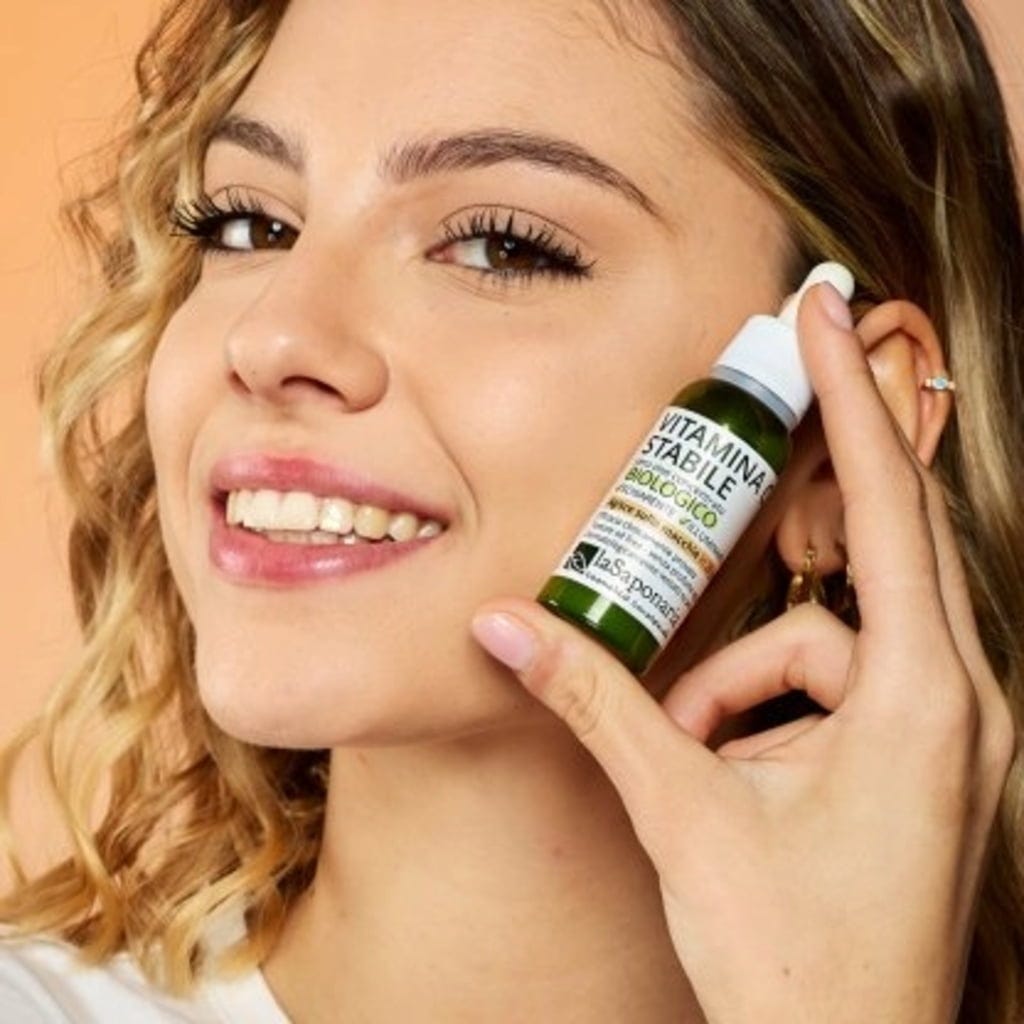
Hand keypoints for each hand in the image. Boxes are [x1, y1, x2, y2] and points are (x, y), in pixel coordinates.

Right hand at [470, 284, 1016, 1022]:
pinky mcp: (908, 757)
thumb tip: (504, 627)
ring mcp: (936, 732)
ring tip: (695, 761)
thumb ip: (593, 702)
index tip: (828, 308)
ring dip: (739, 686)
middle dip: (788, 532)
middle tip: (747, 462)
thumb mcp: (683, 812)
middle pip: (863, 560)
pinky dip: (761, 714)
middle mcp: (953, 701)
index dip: (851, 394)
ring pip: (819, 643)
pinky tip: (727, 779)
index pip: (889, 504)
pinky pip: (823, 690)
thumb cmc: (795, 962)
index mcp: (921, 697)